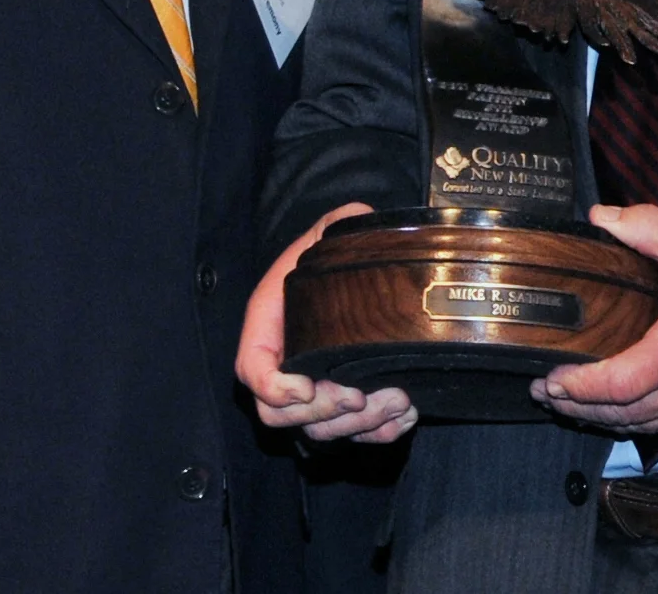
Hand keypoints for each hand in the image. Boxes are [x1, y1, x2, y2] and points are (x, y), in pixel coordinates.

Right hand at [236, 203, 418, 442]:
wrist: (357, 264)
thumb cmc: (335, 249)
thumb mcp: (331, 230)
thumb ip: (336, 226)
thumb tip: (356, 221)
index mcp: (269, 324)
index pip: (252, 370)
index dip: (273, 389)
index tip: (305, 387)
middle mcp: (285, 364)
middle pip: (283, 415)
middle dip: (323, 412)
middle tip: (360, 394)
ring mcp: (315, 388)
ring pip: (320, 431)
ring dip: (357, 425)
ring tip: (397, 399)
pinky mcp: (345, 402)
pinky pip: (353, 435)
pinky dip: (379, 434)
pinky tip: (405, 416)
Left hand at [530, 204, 657, 432]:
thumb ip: (648, 227)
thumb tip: (602, 218)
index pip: (619, 383)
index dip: (578, 387)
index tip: (550, 376)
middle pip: (620, 413)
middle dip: (575, 406)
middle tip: (544, 388)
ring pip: (639, 425)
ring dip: (599, 417)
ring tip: (567, 400)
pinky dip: (631, 419)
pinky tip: (613, 405)